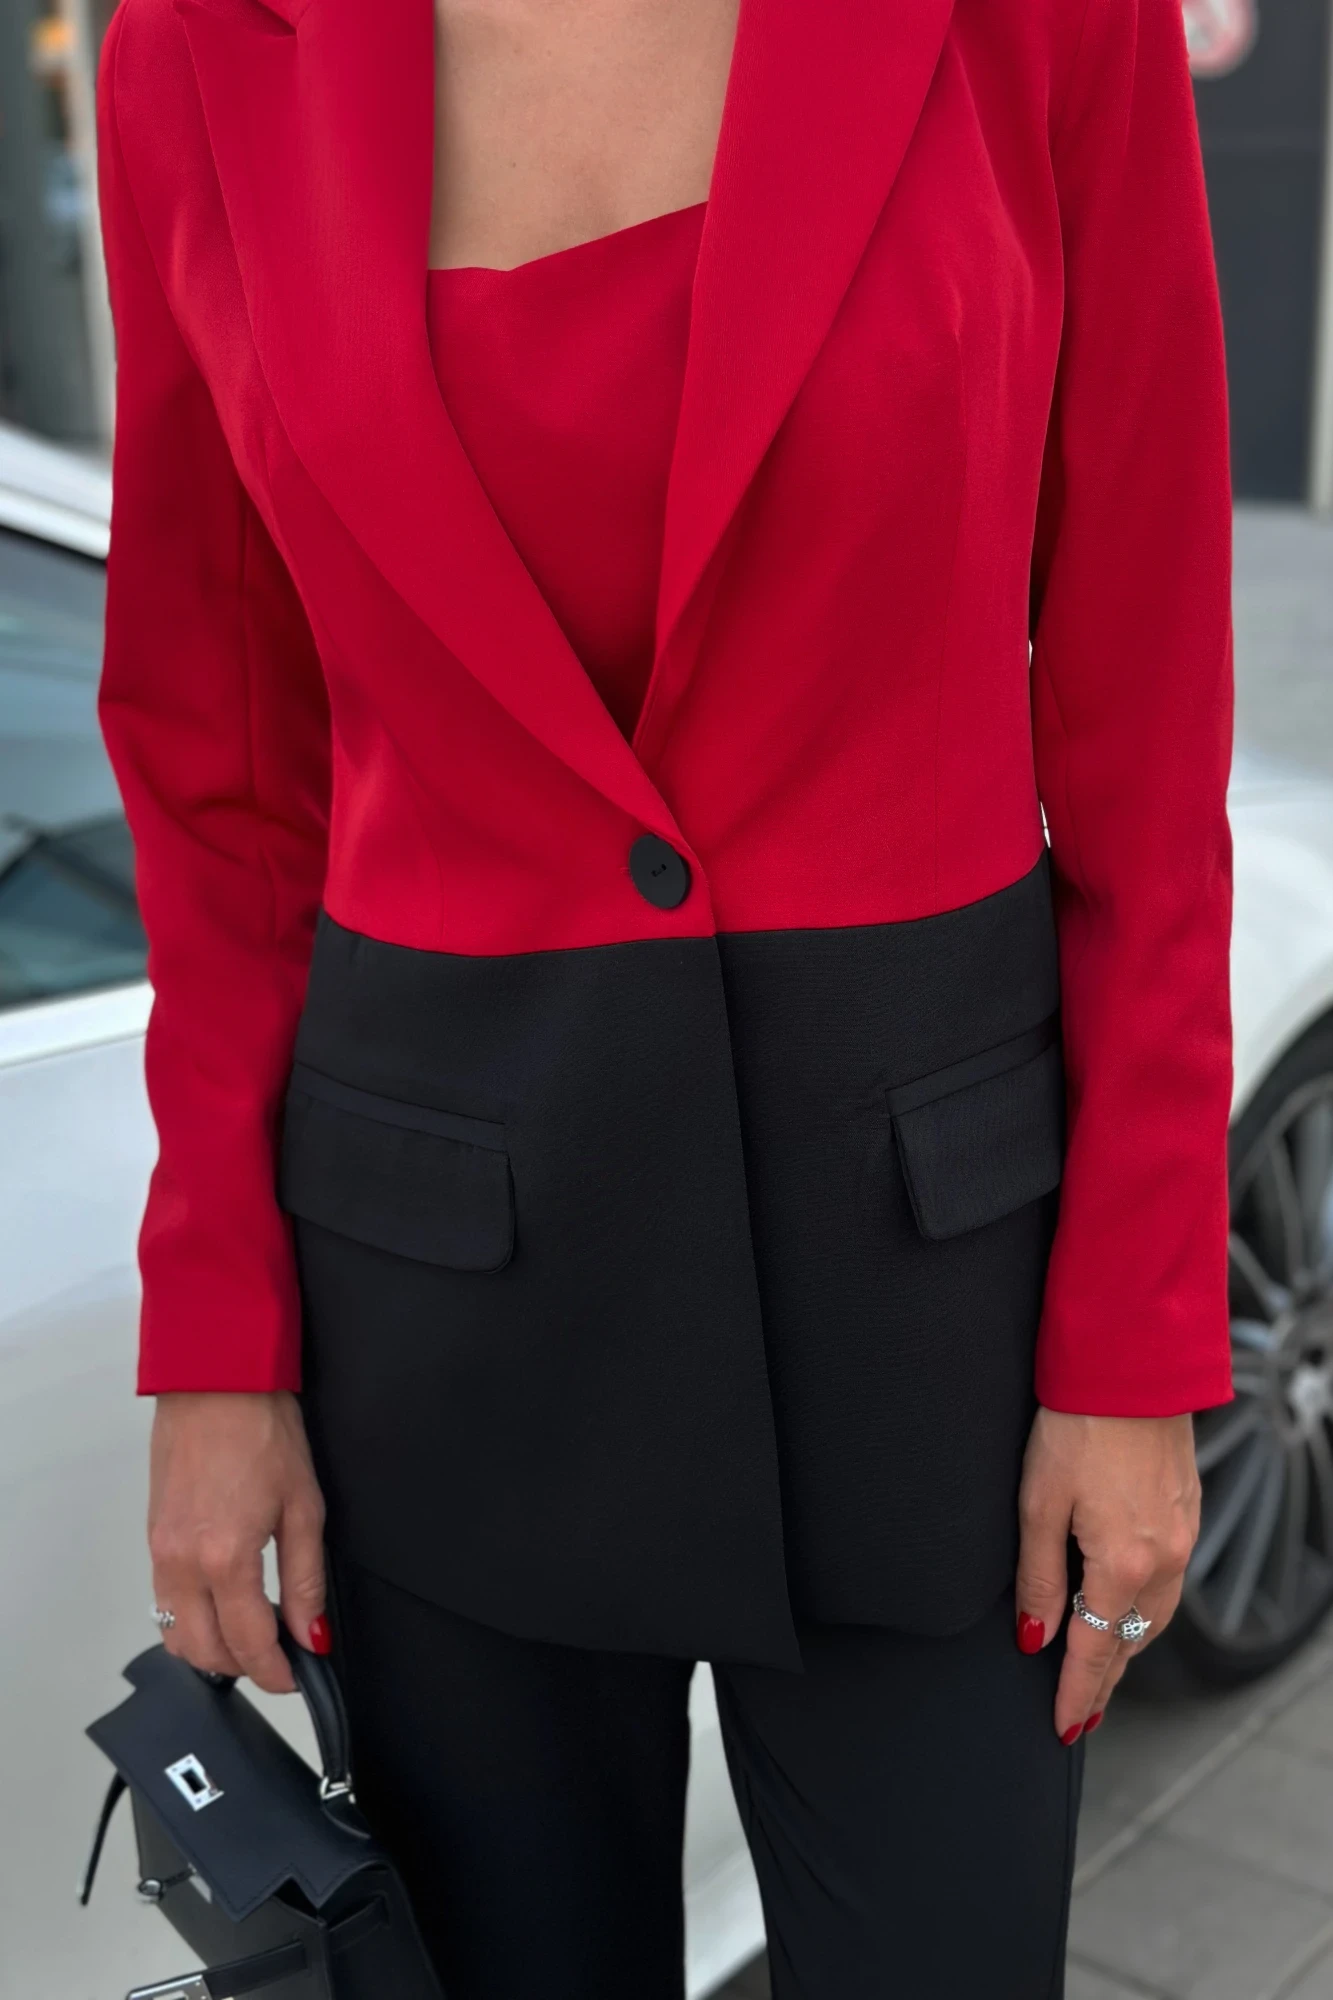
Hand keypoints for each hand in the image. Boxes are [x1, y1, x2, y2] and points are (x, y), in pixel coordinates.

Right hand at [148, 1391, 327, 1692]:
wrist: (215, 1381)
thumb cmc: (262, 1429)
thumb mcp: (304, 1506)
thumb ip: (306, 1578)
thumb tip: (311, 1633)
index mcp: (225, 1558)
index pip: (249, 1644)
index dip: (277, 1673)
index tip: (297, 1678)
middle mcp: (182, 1563)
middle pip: (204, 1652)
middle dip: (244, 1667)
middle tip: (279, 1659)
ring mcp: (159, 1552)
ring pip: (175, 1633)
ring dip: (212, 1648)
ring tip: (253, 1634)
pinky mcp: (152, 1538)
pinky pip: (164, 1601)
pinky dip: (192, 1619)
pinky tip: (225, 1604)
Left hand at [1015, 1408, 1200, 1740]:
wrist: (1132, 1365)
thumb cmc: (1077, 1423)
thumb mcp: (1038, 1503)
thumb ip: (1037, 1578)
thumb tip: (1034, 1639)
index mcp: (1123, 1564)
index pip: (1096, 1651)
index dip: (1078, 1694)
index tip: (1064, 1727)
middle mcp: (1164, 1559)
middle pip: (1132, 1641)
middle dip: (1105, 1679)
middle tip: (1081, 1712)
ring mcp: (1182, 1535)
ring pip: (1155, 1614)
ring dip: (1126, 1645)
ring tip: (1100, 1669)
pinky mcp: (1186, 1510)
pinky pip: (1169, 1580)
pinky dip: (1144, 1607)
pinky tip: (1126, 1606)